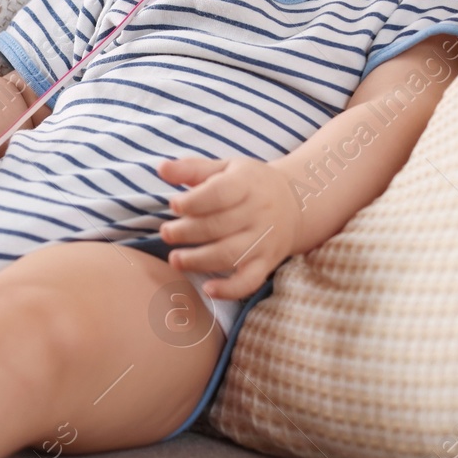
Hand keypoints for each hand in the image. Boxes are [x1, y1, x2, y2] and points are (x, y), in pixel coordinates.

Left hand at [154, 155, 301, 299]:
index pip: (220, 193)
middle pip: (219, 226)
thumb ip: (191, 168)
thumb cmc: (249, 183)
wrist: (296, 203)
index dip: (194, 201)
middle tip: (166, 233)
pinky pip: (250, 281)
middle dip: (187, 232)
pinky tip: (208, 289)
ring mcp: (264, 240)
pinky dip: (230, 289)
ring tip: (175, 259)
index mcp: (246, 184)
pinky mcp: (266, 263)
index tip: (174, 205)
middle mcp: (258, 213)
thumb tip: (162, 169)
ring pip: (230, 254)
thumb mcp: (224, 168)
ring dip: (199, 260)